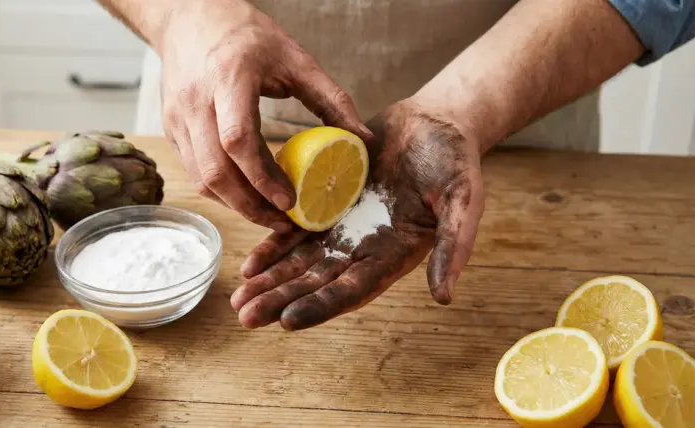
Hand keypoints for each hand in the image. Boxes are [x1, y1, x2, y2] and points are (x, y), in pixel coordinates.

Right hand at [159, 0, 370, 230]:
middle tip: (283, 222)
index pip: (237, 139)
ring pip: (201, 178)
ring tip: (268, 214)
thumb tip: (364, 139)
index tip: (290, 199)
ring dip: (235, 204)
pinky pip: (194, 171)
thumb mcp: (295, 58)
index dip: (262, 177)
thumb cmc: (246, 36)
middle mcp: (196, 101)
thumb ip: (331, 99)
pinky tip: (246, 194)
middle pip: (215, 170)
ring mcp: (177, 117)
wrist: (190, 16)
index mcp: (228, 78)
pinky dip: (221, 191)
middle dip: (250, 206)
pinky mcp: (171, 128)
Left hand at [230, 100, 485, 329]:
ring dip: (271, 281)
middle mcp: (365, 249)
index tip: (289, 321)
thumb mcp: (463, 199)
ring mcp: (345, 229)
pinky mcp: (329, 204)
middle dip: (282, 300)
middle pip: (318, 282)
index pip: (354, 290)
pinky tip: (250, 264)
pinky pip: (296, 231)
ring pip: (301, 262)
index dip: (322, 305)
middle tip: (246, 316)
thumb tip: (445, 296)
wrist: (435, 123)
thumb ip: (455, 244)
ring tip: (239, 299)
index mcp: (394, 255)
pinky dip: (273, 247)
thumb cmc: (454, 160)